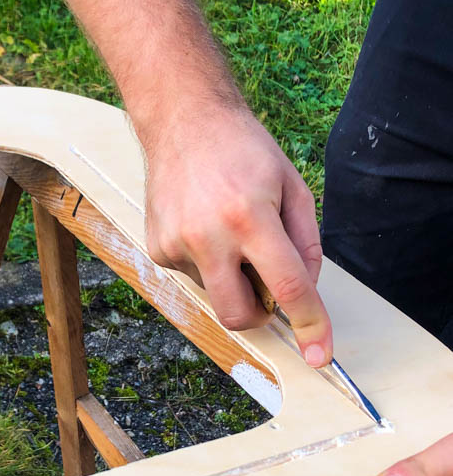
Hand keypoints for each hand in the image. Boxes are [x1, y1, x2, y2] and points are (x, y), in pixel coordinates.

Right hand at [143, 103, 332, 365]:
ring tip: (228, 229)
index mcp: (250, 216)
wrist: (183, 120)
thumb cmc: (245, 151)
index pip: (287, 287)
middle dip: (260, 316)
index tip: (319, 355)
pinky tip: (204, 225)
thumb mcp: (292, 187)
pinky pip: (193, 276)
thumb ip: (306, 244)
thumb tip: (302, 293)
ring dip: (231, 276)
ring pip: (216, 294)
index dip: (309, 325)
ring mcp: (176, 244)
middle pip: (239, 315)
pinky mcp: (157, 247)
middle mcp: (208, 235)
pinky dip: (208, 262)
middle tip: (267, 287)